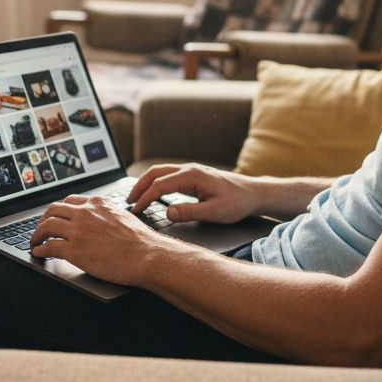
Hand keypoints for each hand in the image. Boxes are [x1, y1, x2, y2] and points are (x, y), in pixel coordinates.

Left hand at [30, 195, 180, 285]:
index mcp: (97, 203)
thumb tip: (100, 222)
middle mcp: (85, 213)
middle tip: (41, 228)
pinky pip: (49, 246)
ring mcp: (78, 231)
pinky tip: (38, 252)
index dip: (58, 210)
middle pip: (53, 210)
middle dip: (44, 219)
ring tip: (35, 241)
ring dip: (37, 234)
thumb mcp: (122, 216)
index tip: (55, 216)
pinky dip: (40, 249)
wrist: (147, 255)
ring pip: (47, 226)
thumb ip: (106, 215)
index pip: (69, 201)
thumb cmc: (141, 240)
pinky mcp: (74, 250)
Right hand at [127, 163, 260, 223]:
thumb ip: (189, 212)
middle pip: (155, 172)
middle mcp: (189, 169)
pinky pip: (168, 175)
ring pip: (160, 171)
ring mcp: (191, 170)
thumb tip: (167, 212)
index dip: (145, 198)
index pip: (160, 185)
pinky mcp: (193, 175)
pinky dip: (155, 182)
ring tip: (135, 198)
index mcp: (192, 175)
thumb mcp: (214, 212)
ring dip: (145, 183)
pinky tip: (152, 193)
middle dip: (139, 186)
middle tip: (128, 202)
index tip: (135, 211)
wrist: (253, 194)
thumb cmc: (237, 203)